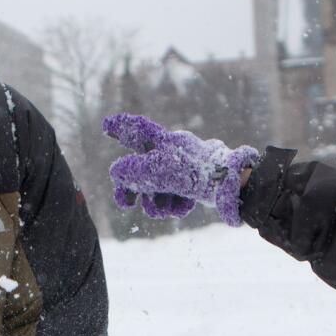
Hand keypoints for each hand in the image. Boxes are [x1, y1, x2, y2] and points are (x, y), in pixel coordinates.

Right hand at [103, 113, 258, 225]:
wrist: (230, 185)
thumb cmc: (193, 171)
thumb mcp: (158, 170)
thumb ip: (132, 171)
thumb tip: (115, 173)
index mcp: (163, 142)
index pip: (137, 131)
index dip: (121, 128)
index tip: (106, 126)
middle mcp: (171, 154)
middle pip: (142, 170)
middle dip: (134, 190)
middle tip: (126, 204)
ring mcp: (182, 170)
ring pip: (157, 189)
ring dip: (158, 203)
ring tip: (166, 209)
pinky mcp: (193, 186)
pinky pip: (175, 197)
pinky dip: (177, 205)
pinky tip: (185, 206)